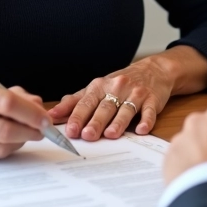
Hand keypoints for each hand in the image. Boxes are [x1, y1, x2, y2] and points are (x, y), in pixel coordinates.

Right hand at [0, 79, 47, 161]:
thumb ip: (9, 94)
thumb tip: (37, 105)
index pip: (7, 103)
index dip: (31, 113)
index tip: (45, 119)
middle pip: (5, 129)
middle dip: (30, 131)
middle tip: (42, 131)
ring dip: (18, 142)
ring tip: (23, 134)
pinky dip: (0, 150)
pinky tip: (2, 141)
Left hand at [49, 57, 176, 140]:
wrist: (153, 70)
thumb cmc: (120, 83)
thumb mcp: (97, 88)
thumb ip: (76, 101)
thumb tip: (53, 114)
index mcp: (100, 86)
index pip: (86, 102)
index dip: (77, 116)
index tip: (70, 130)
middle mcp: (117, 88)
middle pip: (105, 107)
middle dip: (95, 121)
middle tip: (87, 135)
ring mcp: (135, 93)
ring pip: (125, 109)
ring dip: (118, 122)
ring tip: (110, 135)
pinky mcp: (152, 99)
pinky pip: (149, 110)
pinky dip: (146, 120)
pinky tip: (141, 130)